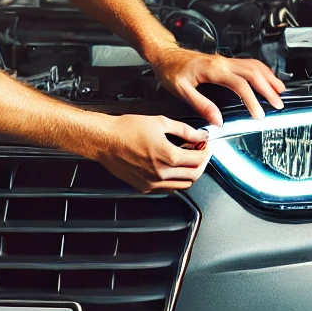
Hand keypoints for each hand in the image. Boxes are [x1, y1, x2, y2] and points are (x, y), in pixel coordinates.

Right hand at [91, 114, 211, 192]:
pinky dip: (175, 180)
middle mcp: (161, 173)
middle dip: (202, 163)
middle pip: (194, 175)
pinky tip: (172, 168)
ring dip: (190, 173)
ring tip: (186, 159)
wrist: (105, 140)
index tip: (205, 145)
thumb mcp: (161, 122)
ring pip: (183, 185)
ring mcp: (152, 182)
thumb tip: (200, 135)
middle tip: (199, 152)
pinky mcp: (144, 187)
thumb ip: (185, 130)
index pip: (199, 159)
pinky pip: (168, 188)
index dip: (206, 151)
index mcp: (168, 156)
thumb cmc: (126, 130)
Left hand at [150, 48, 285, 125]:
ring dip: (268, 78)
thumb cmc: (170, 71)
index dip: (252, 100)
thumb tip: (217, 120)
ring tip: (279, 91)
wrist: (165, 55)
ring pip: (254, 65)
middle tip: (278, 103)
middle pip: (253, 72)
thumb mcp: (181, 91)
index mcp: (213, 70)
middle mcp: (222, 62)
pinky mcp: (225, 61)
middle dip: (268, 88)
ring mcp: (225, 60)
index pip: (240, 84)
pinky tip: (266, 79)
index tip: (259, 114)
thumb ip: (201, 105)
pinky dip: (262, 72)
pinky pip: (249, 63)